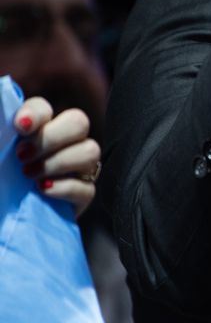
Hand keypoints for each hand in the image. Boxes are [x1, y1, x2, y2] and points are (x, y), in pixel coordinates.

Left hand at [12, 96, 98, 217]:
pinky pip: (87, 185)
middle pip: (78, 121)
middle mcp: (62, 143)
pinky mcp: (83, 194)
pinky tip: (43, 191)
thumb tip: (2, 101)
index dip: (35, 114)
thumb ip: (0, 134)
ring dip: (59, 162)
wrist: (5, 221)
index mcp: (35, 130)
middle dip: (52, 137)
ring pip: (90, 150)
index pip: (43, 108)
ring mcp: (77, 168)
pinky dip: (64, 187)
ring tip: (30, 176)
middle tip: (23, 156)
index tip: (20, 128)